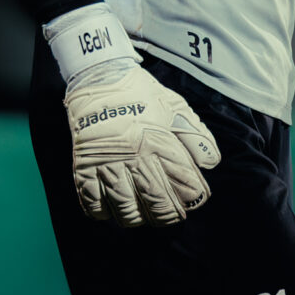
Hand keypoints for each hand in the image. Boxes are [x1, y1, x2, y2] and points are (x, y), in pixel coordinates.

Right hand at [65, 62, 221, 227]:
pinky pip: (93, 205)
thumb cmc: (141, 94)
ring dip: (137, 218)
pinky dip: (104, 213)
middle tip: (170, 214)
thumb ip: (197, 136)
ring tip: (142, 212)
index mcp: (159, 142)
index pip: (185, 185)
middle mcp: (134, 157)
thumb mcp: (176, 107)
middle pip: (157, 204)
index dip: (193, 198)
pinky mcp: (83, 167)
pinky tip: (112, 207)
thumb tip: (211, 164)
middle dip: (168, 215)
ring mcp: (107, 164)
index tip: (193, 199)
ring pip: (126, 210)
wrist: (99, 76)